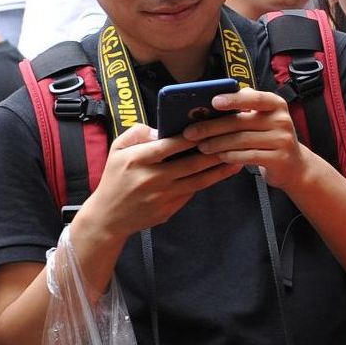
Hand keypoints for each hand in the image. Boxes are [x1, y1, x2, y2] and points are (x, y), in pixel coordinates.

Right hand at [78, 124, 238, 239]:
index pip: (169, 145)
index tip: (209, 127)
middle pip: (190, 163)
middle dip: (214, 152)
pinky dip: (207, 182)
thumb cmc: (114, 178)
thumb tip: (163, 130)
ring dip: (218, 169)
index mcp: (137, 160)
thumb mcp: (117, 149)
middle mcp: (151, 178)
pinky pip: (192, 192)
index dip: (191, 137)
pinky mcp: (169, 210)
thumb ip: (138, 132)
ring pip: (197, 180)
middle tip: (233, 141)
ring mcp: (162, 196)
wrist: (108, 217)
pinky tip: (221, 173)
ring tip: (237, 158)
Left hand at [184, 88, 311, 189]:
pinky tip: (218, 156)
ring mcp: (282, 140)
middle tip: (191, 132)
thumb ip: (246, 108)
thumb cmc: (270, 138)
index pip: (254, 98)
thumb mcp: (264, 119)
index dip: (233, 99)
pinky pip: (248, 156)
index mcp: (276, 104)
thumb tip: (213, 101)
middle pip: (240, 122)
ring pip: (241, 140)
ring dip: (217, 144)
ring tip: (201, 147)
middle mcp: (282, 120)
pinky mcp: (279, 158)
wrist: (295, 165)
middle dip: (212, 127)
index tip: (213, 102)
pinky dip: (230, 156)